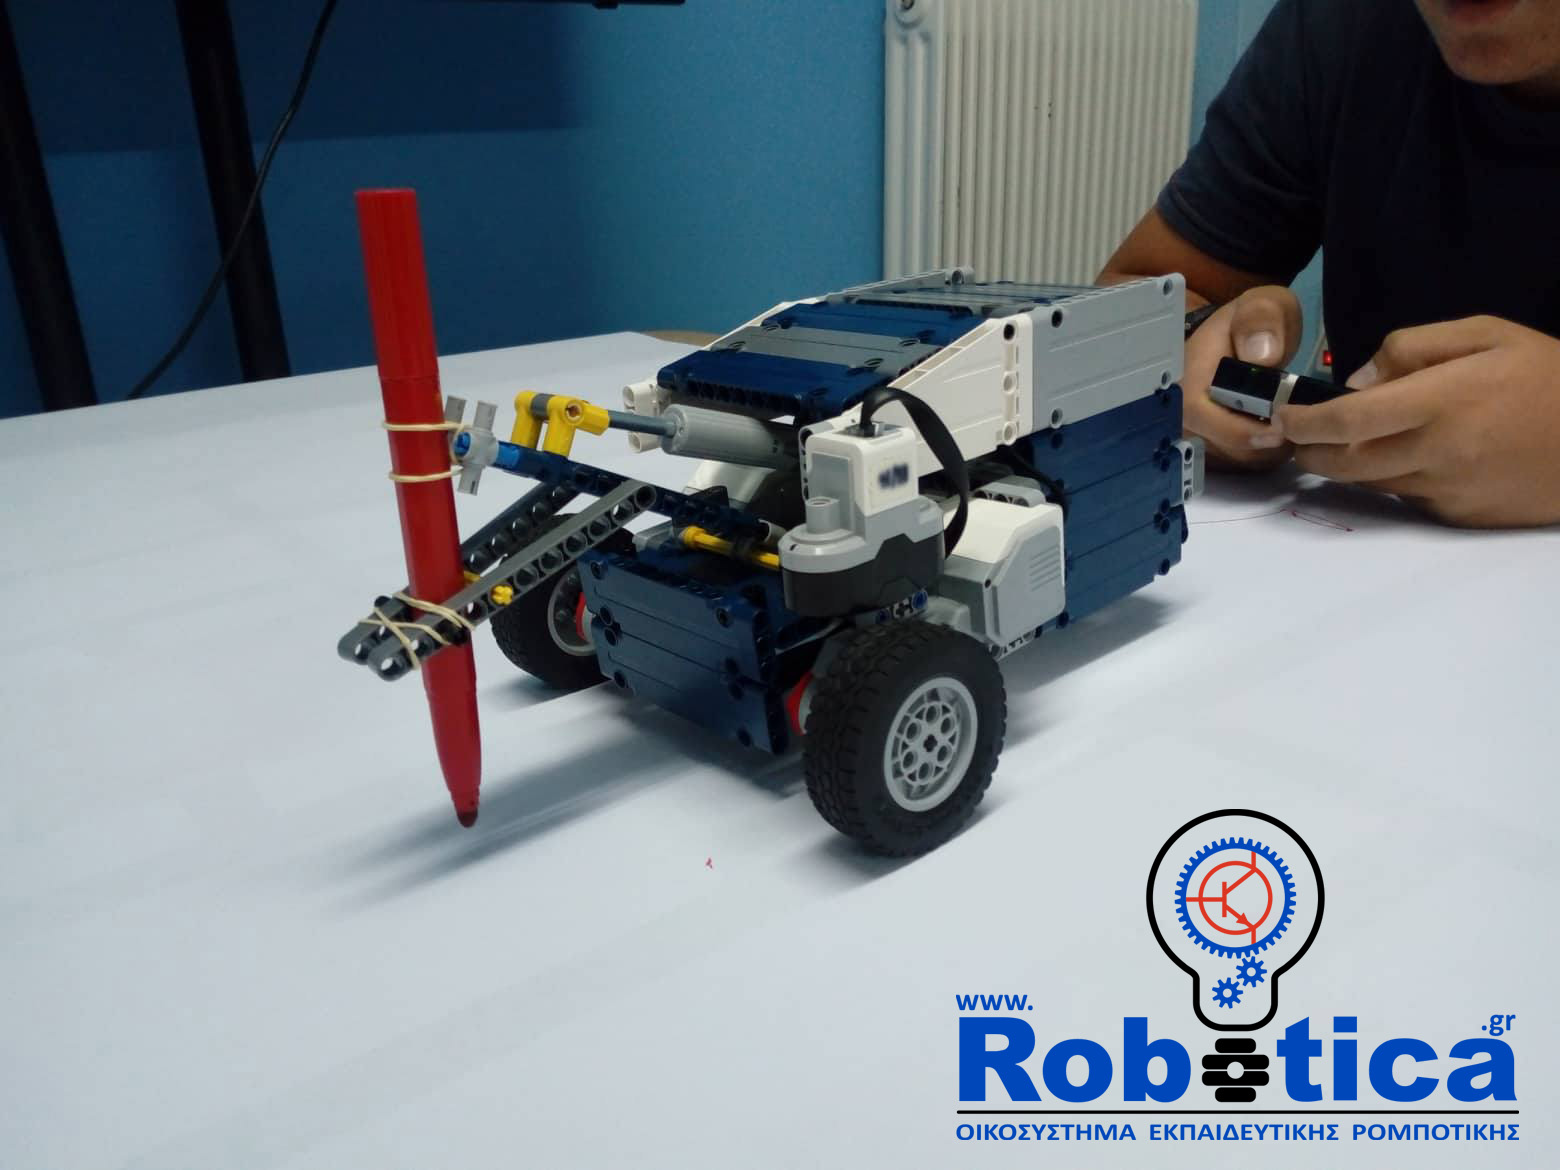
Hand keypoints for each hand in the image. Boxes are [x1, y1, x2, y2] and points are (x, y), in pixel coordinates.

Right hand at [1183, 285, 1303, 469]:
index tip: (1278, 431)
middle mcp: (1181, 410)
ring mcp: (1196, 432)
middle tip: (1302, 425)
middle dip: (1265, 443)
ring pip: (1235, 459)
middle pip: (1220, 446)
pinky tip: (1282, 431)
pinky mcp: (1212, 447)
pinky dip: (1268, 454)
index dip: (1236, 430)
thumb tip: (1261, 357)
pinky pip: (1242, 464)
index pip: (1198, 415)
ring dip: (1270, 450)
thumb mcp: (1261, 306)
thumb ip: (1262, 321)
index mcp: (1185, 376)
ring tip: (1294, 423)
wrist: (1238, 338)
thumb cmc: (1250, 324)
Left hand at [1274, 317, 1559, 527]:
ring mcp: (1447, 491)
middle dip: (1309, 451)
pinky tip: (1405, 458)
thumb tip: (1356, 380)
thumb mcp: (1486, 333)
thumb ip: (1411, 347)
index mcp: (1440, 401)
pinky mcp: (1459, 517)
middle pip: (1343, 463)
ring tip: (1342, 442)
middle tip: (1295, 435)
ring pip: (1369, 485)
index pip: (1347, 421)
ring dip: (1345, 466)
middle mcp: (1436, 452)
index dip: (1304, 422)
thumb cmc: (1546, 375)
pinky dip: (1390, 480)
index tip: (1283, 415)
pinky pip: (1405, 499)